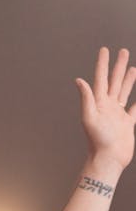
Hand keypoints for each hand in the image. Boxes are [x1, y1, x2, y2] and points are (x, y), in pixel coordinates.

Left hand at [76, 47, 135, 171]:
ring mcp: (117, 116)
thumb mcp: (90, 118)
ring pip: (124, 92)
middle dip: (118, 67)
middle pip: (114, 82)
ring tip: (132, 68)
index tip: (104, 50)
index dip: (102, 65)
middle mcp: (108, 108)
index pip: (101, 79)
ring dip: (127, 80)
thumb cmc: (98, 142)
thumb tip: (79, 80)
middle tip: (123, 51)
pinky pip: (135, 109)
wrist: (108, 160)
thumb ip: (86, 98)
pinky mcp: (126, 125)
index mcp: (99, 104)